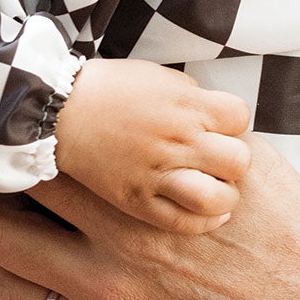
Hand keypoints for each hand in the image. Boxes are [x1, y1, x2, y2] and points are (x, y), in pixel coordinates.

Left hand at [0, 147, 299, 299]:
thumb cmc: (294, 241)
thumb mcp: (245, 166)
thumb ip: (188, 137)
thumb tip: (153, 105)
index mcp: (140, 210)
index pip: (42, 165)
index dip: (21, 143)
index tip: (19, 133)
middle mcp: (113, 268)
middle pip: (5, 221)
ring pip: (6, 282)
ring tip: (0, 227)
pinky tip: (30, 282)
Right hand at [53, 58, 250, 233]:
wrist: (58, 111)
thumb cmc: (112, 89)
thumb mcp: (162, 77)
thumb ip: (196, 99)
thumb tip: (219, 120)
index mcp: (187, 105)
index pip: (240, 118)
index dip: (233, 123)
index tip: (219, 127)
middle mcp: (177, 141)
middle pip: (237, 161)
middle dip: (232, 160)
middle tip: (217, 160)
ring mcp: (157, 174)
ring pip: (216, 198)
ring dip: (224, 196)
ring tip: (215, 189)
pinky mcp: (138, 200)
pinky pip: (183, 222)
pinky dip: (205, 221)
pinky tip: (210, 212)